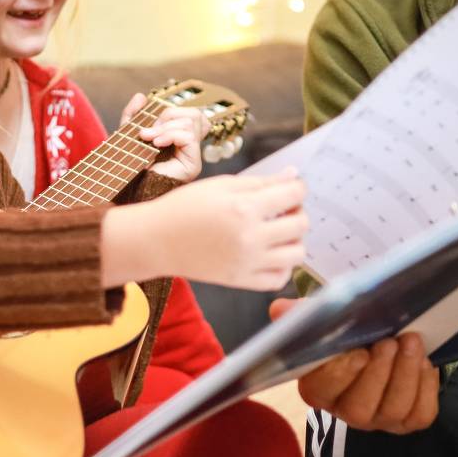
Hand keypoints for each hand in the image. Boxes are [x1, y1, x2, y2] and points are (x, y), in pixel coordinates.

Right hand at [102, 170, 305, 289]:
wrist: (156, 241)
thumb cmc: (185, 207)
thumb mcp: (221, 185)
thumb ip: (261, 182)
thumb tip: (294, 175)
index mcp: (244, 207)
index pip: (295, 195)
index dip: (296, 188)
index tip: (287, 189)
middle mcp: (249, 237)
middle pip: (301, 224)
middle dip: (297, 212)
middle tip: (281, 209)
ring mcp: (247, 262)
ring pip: (297, 254)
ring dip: (293, 240)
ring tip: (277, 232)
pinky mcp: (241, 281)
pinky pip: (280, 278)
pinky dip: (282, 267)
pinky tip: (270, 254)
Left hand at [121, 93, 208, 183]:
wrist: (129, 191)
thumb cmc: (130, 166)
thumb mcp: (128, 134)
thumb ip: (133, 115)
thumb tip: (141, 96)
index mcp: (179, 138)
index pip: (189, 113)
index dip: (170, 111)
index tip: (149, 124)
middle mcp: (190, 147)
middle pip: (194, 114)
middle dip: (168, 115)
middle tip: (148, 131)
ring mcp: (193, 156)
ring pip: (191, 122)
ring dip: (165, 127)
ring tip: (149, 139)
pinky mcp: (193, 164)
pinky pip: (188, 136)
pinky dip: (170, 135)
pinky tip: (156, 144)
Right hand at [275, 298, 439, 433]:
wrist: (386, 342)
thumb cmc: (351, 333)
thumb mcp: (326, 320)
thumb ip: (301, 316)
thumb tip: (280, 309)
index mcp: (319, 388)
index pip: (321, 391)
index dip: (339, 375)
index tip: (356, 352)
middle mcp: (346, 410)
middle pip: (359, 408)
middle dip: (378, 374)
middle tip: (389, 342)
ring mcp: (379, 419)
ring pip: (393, 410)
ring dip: (405, 374)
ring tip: (412, 342)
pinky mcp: (408, 421)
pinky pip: (420, 414)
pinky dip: (426, 387)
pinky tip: (425, 363)